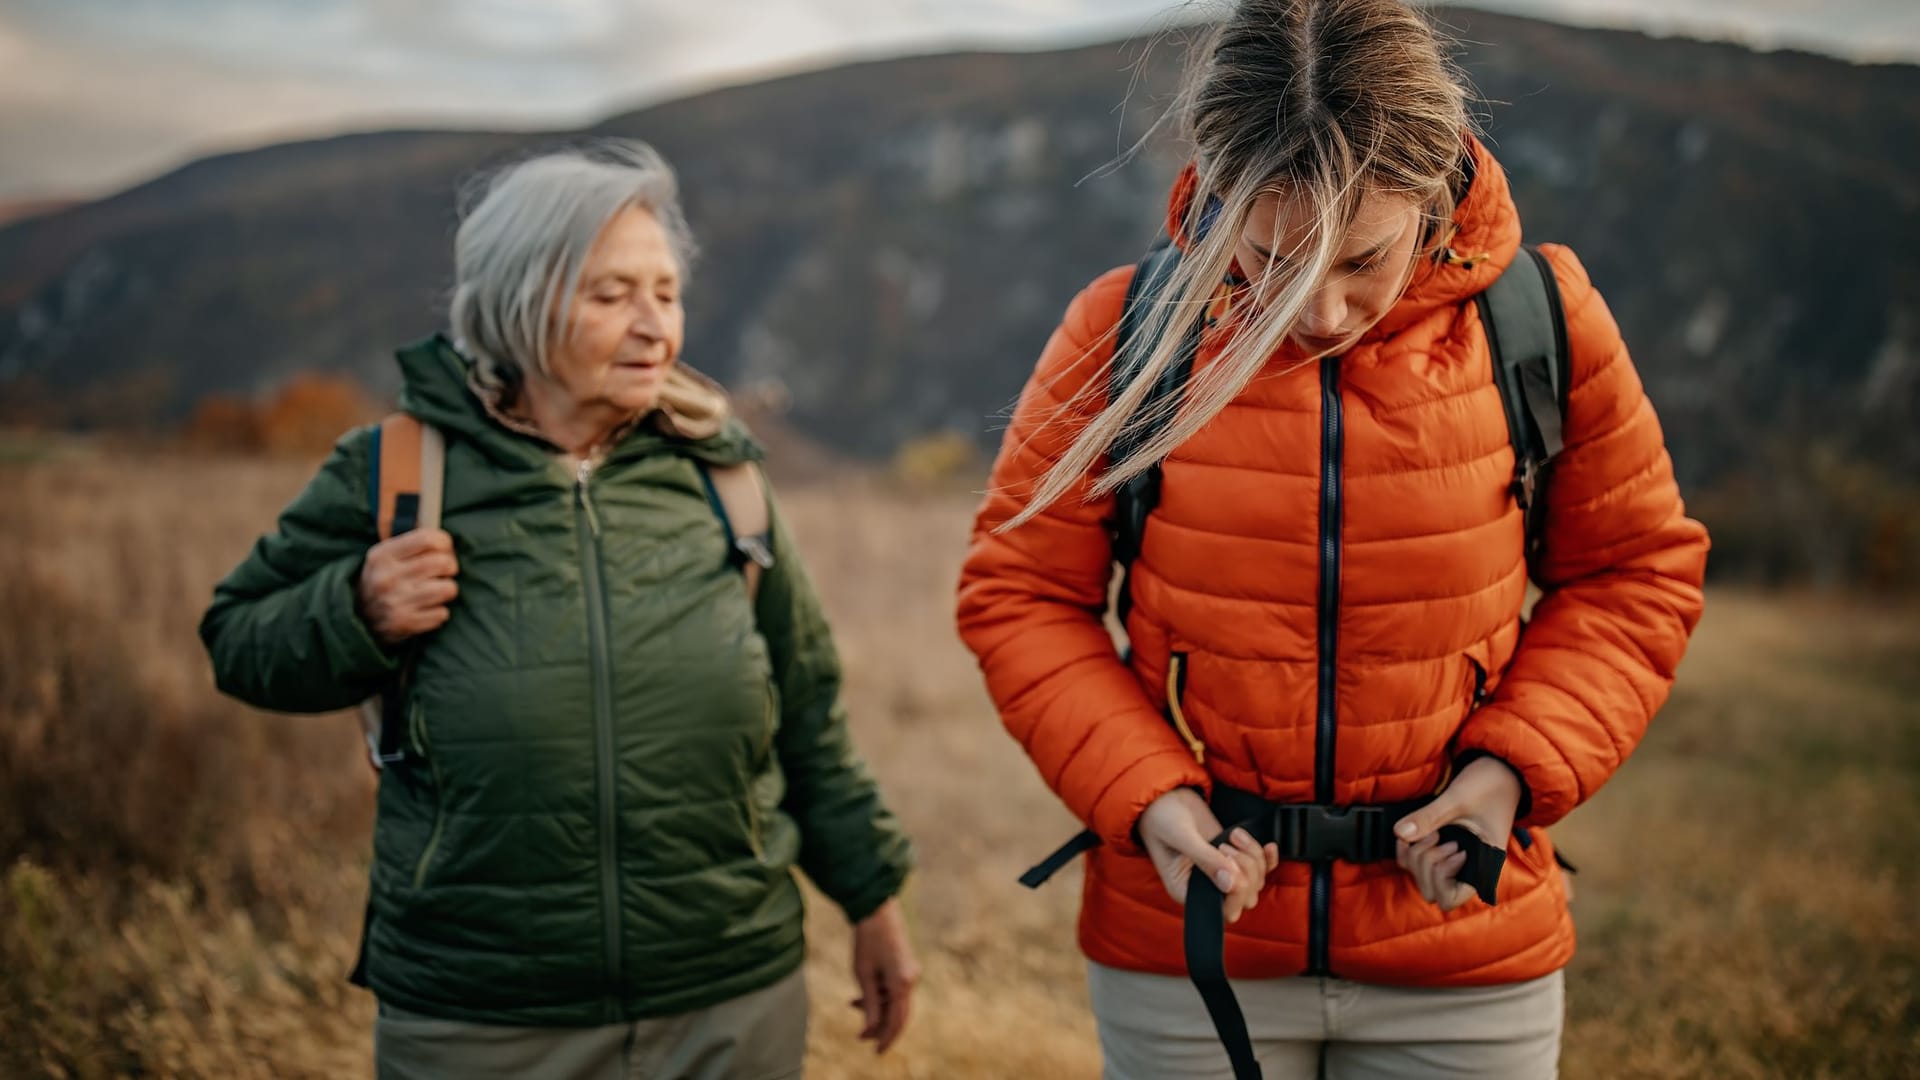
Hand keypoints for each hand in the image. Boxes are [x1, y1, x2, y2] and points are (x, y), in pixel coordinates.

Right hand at [355, 528, 458, 646]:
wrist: (356, 619)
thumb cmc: (380, 581)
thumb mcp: (383, 556)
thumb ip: (411, 543)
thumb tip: (445, 536)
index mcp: (382, 555)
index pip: (428, 539)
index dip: (444, 542)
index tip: (444, 549)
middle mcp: (388, 577)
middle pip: (443, 563)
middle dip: (450, 566)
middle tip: (443, 571)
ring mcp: (396, 602)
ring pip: (448, 589)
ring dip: (447, 589)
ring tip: (436, 590)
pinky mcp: (405, 624)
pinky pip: (442, 614)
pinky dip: (439, 612)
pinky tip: (426, 608)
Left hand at [850, 898, 918, 1053]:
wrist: (877, 909)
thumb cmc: (867, 940)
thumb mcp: (863, 974)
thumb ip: (870, 1003)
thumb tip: (871, 1028)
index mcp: (902, 983)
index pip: (896, 1021)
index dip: (885, 1038)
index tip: (876, 1053)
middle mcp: (911, 979)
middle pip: (899, 1014)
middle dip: (880, 1027)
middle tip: (861, 1037)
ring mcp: (911, 972)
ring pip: (896, 1002)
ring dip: (877, 1008)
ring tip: (853, 1004)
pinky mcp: (906, 966)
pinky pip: (895, 990)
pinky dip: (881, 996)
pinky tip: (862, 994)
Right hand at [1137, 788, 1278, 923]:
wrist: (1163, 797)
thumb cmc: (1161, 817)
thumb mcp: (1181, 836)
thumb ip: (1205, 859)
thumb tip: (1231, 883)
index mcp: (1187, 891)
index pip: (1223, 910)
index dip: (1236, 892)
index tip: (1228, 863)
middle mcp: (1206, 887)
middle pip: (1245, 897)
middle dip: (1245, 870)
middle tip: (1225, 845)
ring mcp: (1221, 872)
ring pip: (1256, 881)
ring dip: (1254, 858)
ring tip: (1233, 836)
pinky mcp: (1233, 857)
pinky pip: (1260, 867)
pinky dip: (1268, 858)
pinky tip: (1269, 846)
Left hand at [1393, 757, 1522, 911]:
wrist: (1499, 770)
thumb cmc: (1490, 784)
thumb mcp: (1459, 798)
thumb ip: (1430, 817)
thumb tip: (1400, 833)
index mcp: (1483, 864)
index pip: (1453, 898)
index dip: (1441, 881)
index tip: (1452, 851)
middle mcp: (1467, 868)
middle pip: (1431, 891)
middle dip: (1425, 865)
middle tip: (1437, 836)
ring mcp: (1452, 860)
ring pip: (1420, 878)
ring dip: (1417, 857)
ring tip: (1432, 832)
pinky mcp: (1441, 847)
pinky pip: (1415, 861)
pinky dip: (1408, 849)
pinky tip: (1417, 830)